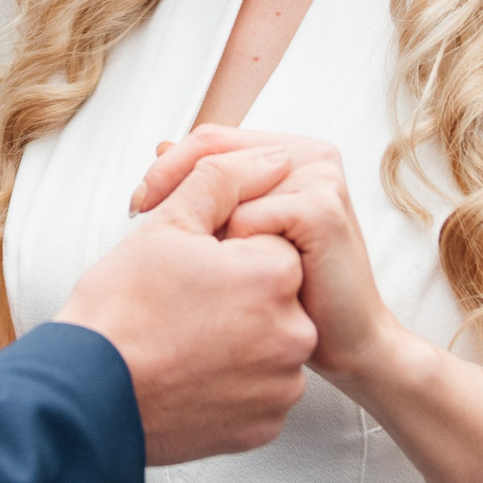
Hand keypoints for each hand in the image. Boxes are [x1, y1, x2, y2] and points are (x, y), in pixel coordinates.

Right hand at [56, 147, 316, 463]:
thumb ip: (224, 178)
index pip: (263, 245)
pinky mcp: (263, 427)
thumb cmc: (120, 304)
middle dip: (233, 295)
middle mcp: (293, 333)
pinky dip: (230, 384)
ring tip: (178, 342)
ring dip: (235, 340)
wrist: (87, 392)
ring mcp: (280, 386)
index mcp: (275, 274)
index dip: (220, 252)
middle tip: (176, 307)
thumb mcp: (166, 223)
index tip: (183, 273)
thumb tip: (271, 159)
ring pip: (267, 345)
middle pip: (270, 296)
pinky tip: (187, 376)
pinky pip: (257, 393)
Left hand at [133, 125, 403, 383]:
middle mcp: (311, 154)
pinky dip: (230, 248)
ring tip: (181, 256)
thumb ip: (208, 189)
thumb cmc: (289, 291)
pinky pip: (249, 218)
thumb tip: (160, 145)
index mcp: (290, 151)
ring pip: (227, 185)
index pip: (210, 139)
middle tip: (139, 218)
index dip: (166, 168)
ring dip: (201, 224)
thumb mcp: (239, 232)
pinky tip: (225, 279)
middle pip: (215, 154)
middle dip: (171, 186)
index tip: (136, 205)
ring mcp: (321, 179)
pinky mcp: (323, 211)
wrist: (346, 344)